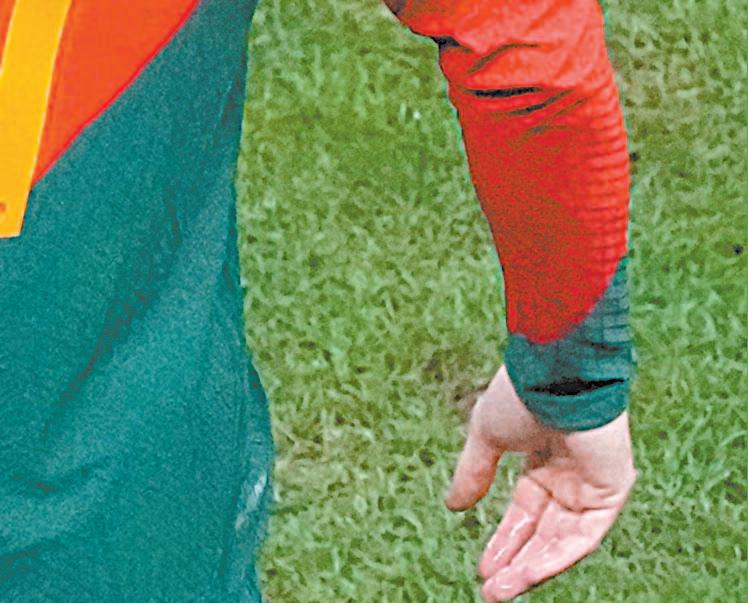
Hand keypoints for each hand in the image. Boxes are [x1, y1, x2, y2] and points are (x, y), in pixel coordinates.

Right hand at [446, 365, 636, 600]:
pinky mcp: (612, 487)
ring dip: (532, 566)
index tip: (483, 566)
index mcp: (543, 459)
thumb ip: (473, 472)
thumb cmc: (521, 393)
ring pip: (563, 539)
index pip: (525, 511)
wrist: (554, 372)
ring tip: (501, 590)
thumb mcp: (486, 436)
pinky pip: (586, 534)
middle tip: (492, 590)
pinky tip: (530, 571)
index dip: (504, 539)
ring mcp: (591, 482)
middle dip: (516, 560)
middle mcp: (569, 475)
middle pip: (543, 531)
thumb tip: (454, 506)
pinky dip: (558, 555)